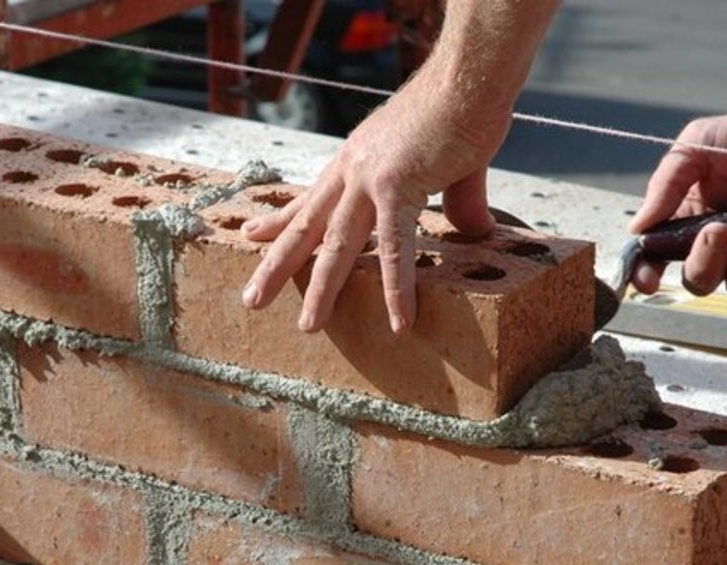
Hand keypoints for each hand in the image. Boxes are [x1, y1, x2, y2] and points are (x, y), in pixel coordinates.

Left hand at [239, 69, 511, 332]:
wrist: (469, 76)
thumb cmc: (461, 108)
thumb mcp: (449, 164)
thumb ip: (456, 203)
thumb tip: (475, 233)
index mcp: (356, 159)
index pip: (310, 198)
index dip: (279, 220)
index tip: (253, 236)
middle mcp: (352, 170)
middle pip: (307, 226)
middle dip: (276, 265)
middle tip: (250, 299)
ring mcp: (370, 178)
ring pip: (336, 244)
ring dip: (320, 288)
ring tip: (308, 326)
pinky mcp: (399, 186)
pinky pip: (396, 248)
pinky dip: (397, 287)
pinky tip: (400, 321)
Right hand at [628, 105, 726, 295]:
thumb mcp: (697, 147)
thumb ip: (665, 186)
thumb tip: (638, 229)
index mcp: (689, 222)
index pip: (660, 261)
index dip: (649, 275)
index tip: (650, 280)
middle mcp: (723, 245)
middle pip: (700, 282)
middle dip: (706, 261)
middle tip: (719, 228)